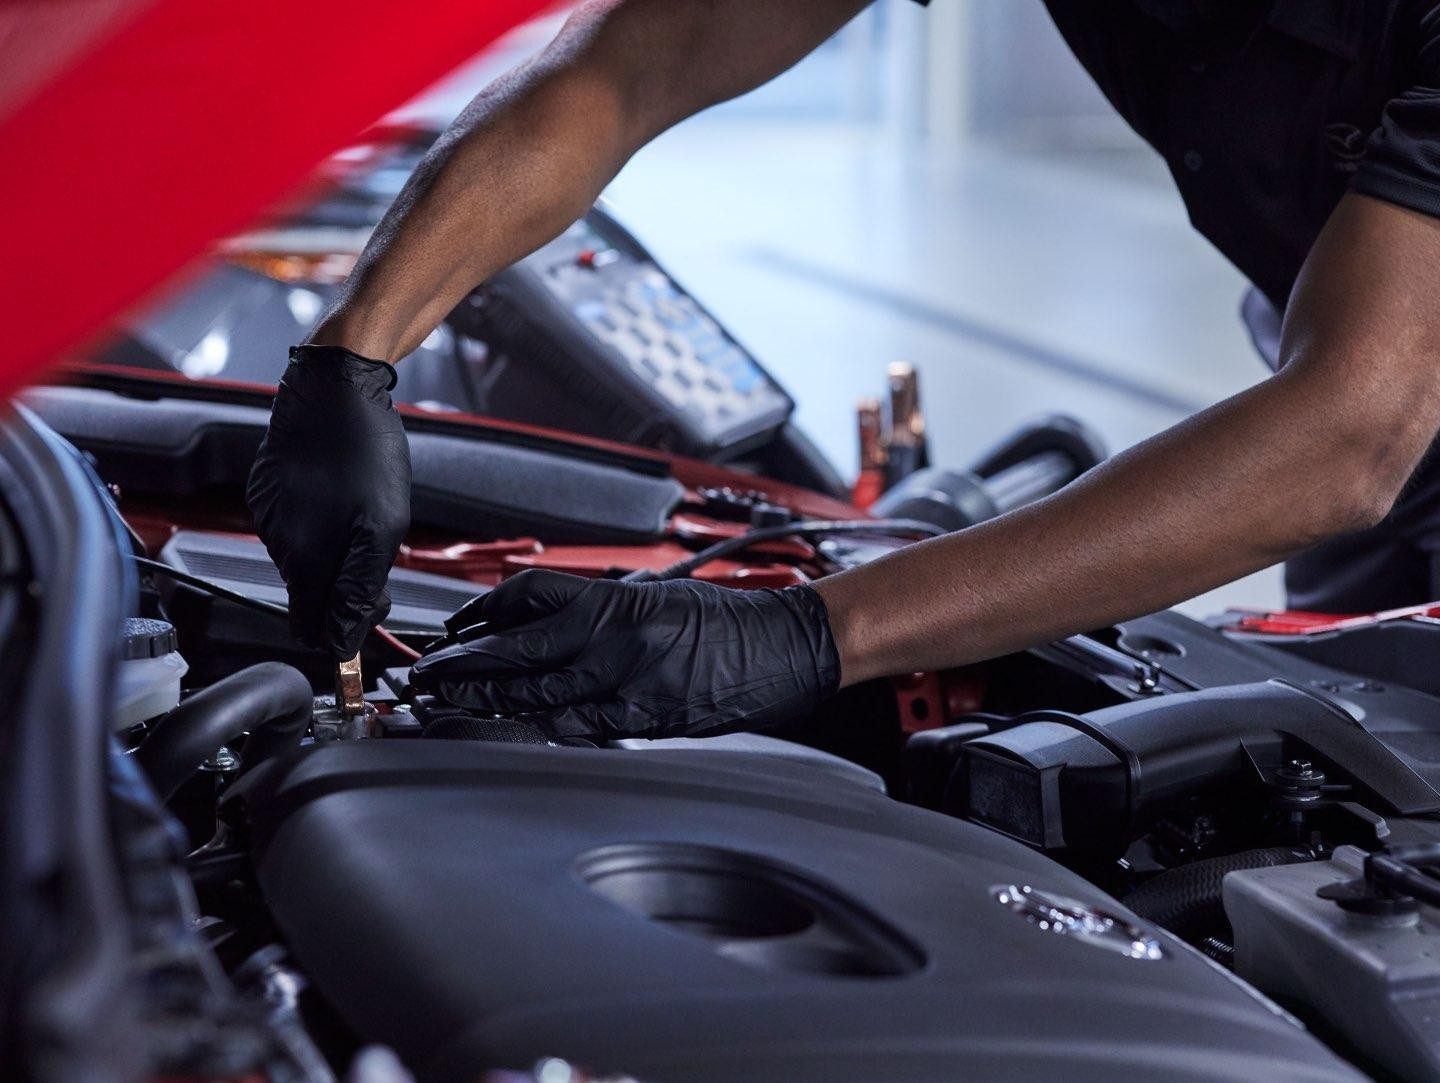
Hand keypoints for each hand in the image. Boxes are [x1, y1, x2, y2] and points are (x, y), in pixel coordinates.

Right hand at [246, 345, 411, 658]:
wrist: (334, 391)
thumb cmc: (365, 453)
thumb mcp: (383, 530)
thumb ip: (360, 589)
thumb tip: (343, 640)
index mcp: (305, 560)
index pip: (313, 628)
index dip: (345, 628)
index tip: (371, 610)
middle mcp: (279, 545)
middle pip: (310, 596)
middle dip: (343, 589)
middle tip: (377, 557)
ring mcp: (269, 519)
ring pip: (303, 564)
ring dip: (333, 553)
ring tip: (359, 515)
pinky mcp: (267, 496)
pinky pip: (294, 531)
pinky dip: (319, 525)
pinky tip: (337, 497)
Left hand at [410, 569, 840, 739]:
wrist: (787, 648)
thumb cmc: (727, 619)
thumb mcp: (654, 595)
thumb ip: (594, 607)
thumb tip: (535, 619)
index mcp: (617, 605)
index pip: (524, 602)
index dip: (480, 618)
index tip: (453, 630)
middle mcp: (616, 647)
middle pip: (518, 656)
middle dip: (465, 669)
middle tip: (425, 676)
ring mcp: (630, 691)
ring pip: (538, 700)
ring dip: (488, 704)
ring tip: (448, 706)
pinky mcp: (646, 726)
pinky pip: (578, 730)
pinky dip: (539, 728)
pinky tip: (510, 730)